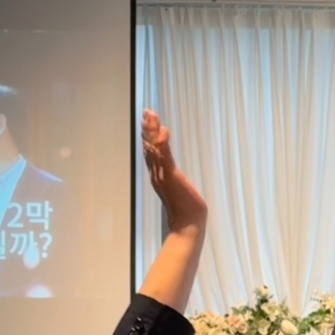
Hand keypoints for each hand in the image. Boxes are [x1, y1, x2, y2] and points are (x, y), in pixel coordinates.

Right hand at [141, 110, 206, 230]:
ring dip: (153, 131)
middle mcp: (157, 173)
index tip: (146, 121)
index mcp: (157, 175)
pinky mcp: (171, 176)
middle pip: (149, 147)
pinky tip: (163, 132)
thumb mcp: (177, 189)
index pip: (150, 152)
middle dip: (148, 129)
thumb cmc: (185, 208)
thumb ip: (173, 180)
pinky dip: (163, 144)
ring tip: (151, 116)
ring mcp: (162, 174)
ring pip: (155, 149)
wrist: (188, 222)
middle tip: (146, 112)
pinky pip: (166, 157)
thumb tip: (173, 174)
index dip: (148, 136)